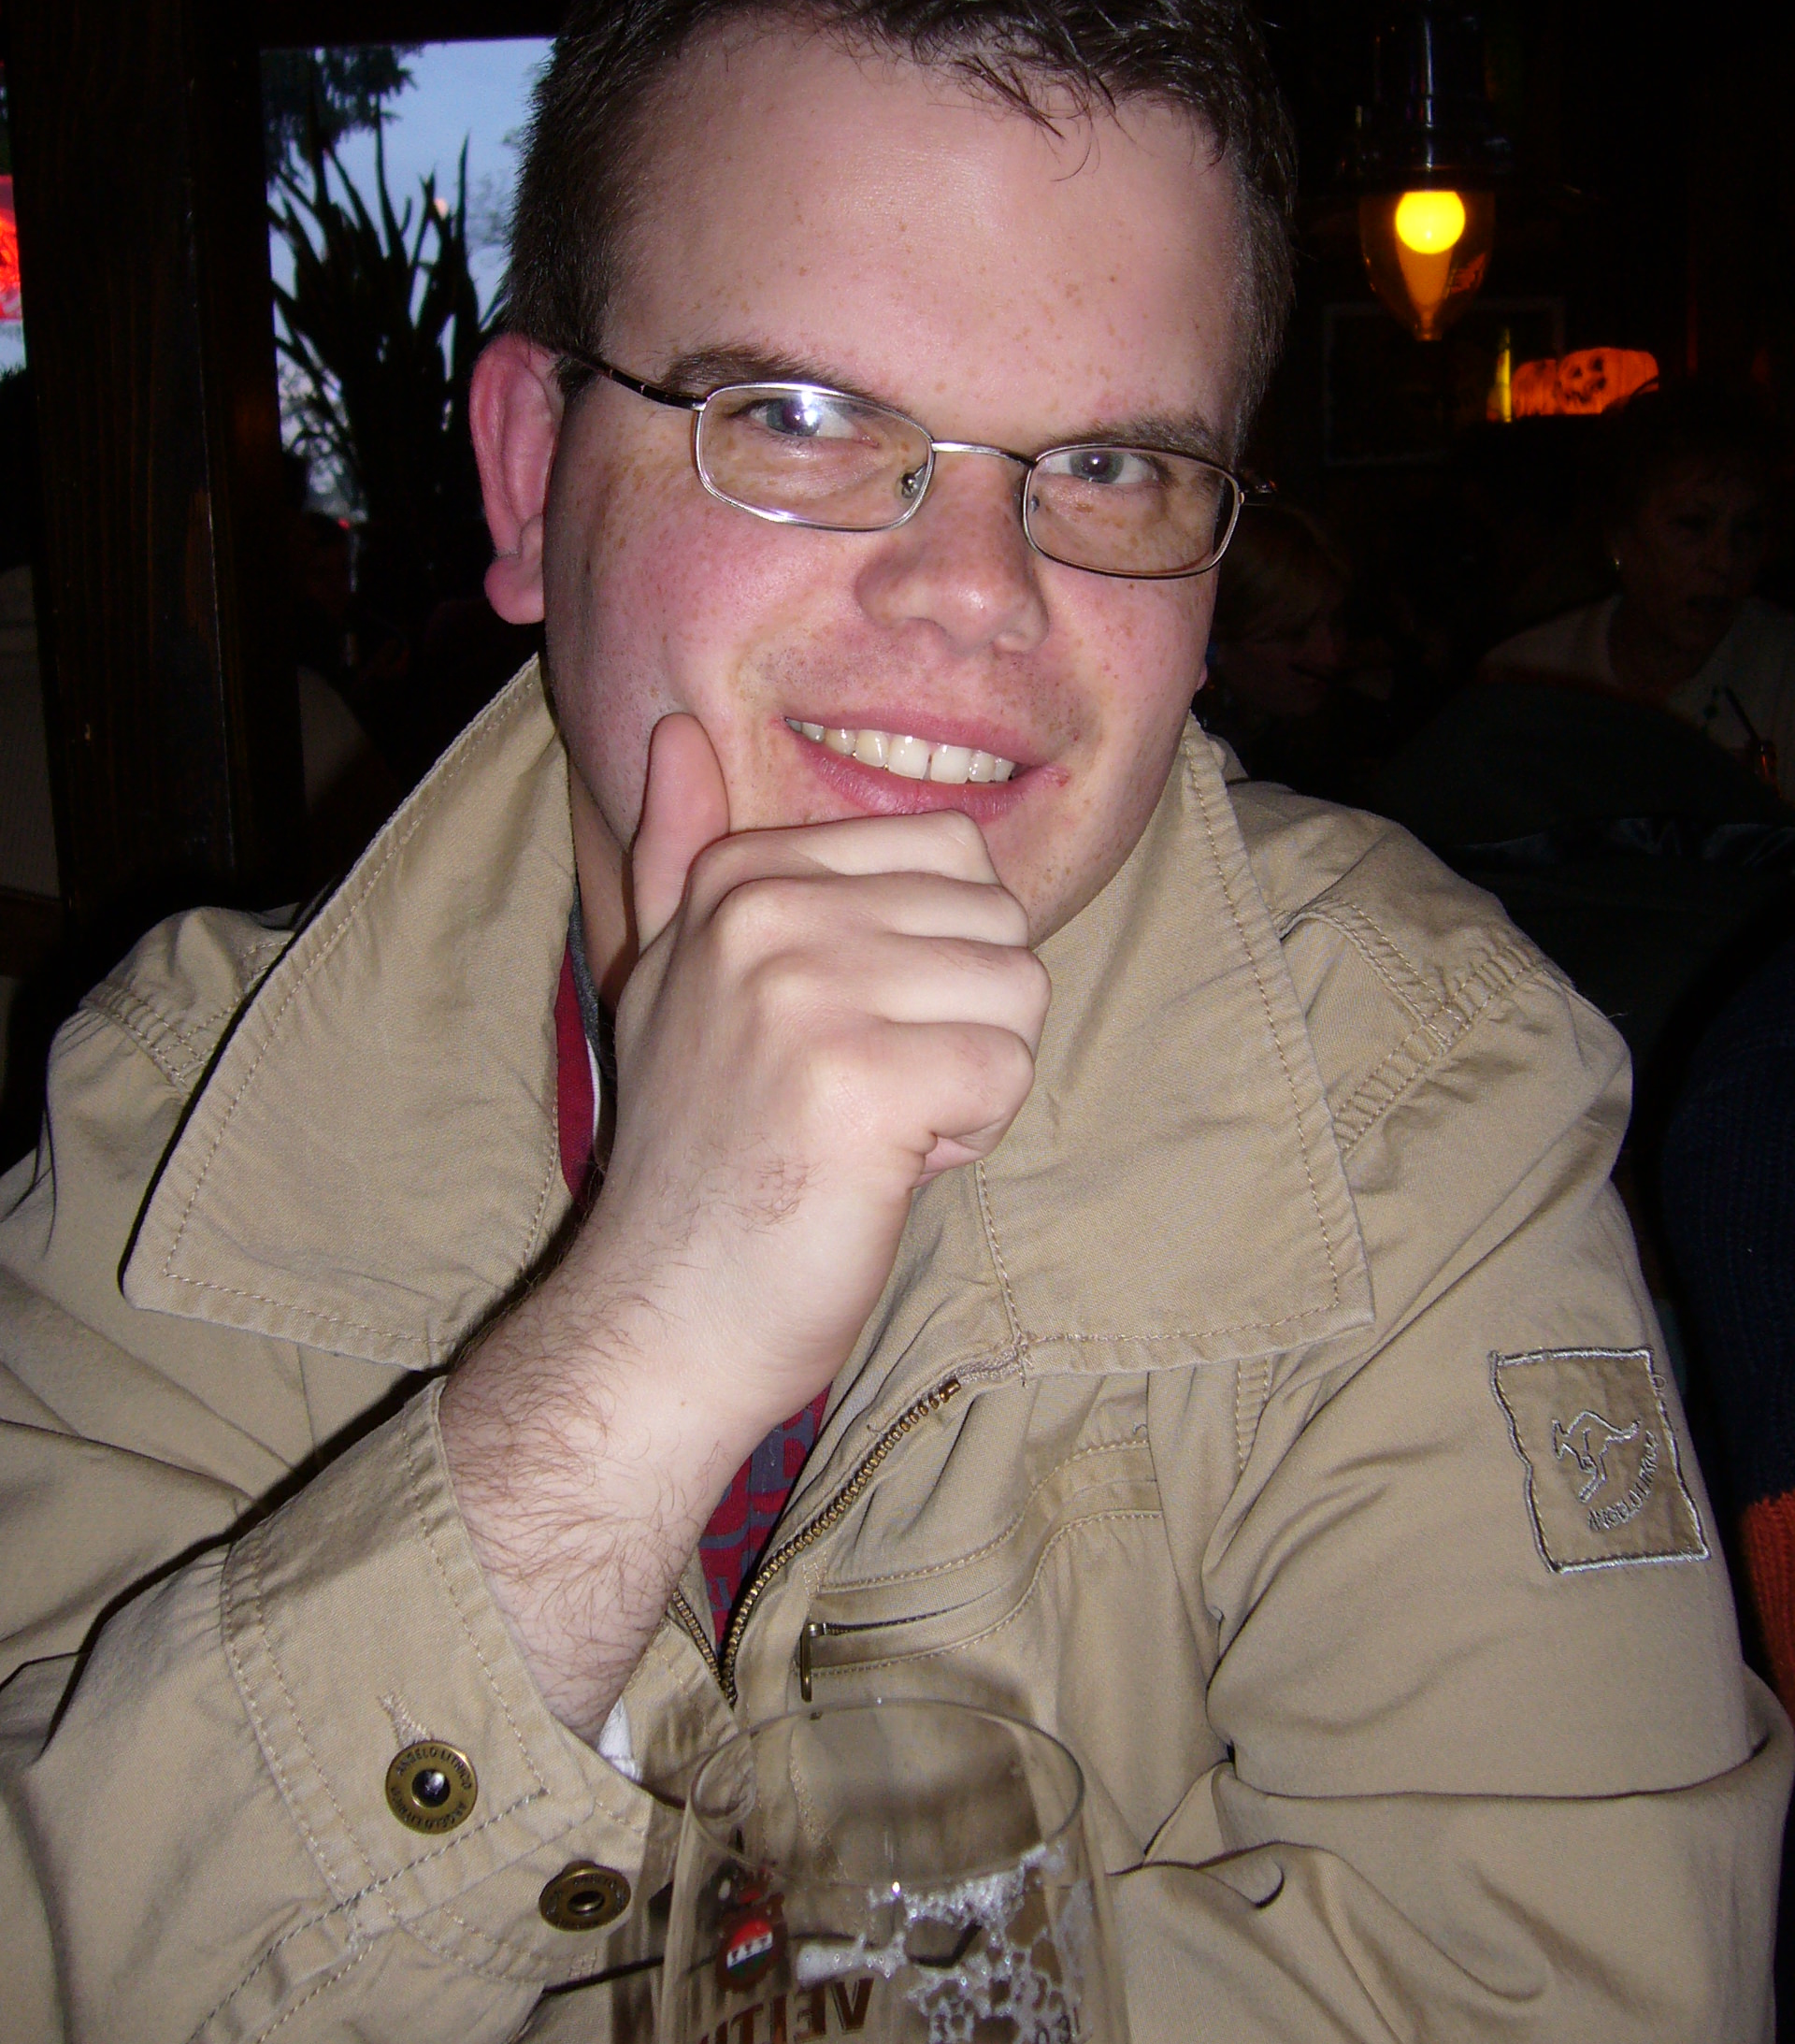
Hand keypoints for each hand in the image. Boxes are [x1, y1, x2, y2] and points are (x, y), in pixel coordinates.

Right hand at [442, 713, 1048, 1733]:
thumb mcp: (667, 982)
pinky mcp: (858, 1080)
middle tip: (862, 1093)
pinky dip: (970, 1136)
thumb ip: (683, 857)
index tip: (842, 1032)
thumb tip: (674, 730)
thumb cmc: (698, 1155)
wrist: (663, 1312)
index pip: (950, 853)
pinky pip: (1010, 1070)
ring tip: (873, 1129)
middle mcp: (766, 914)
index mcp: (739, 878)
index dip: (928, 957)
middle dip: (961, 1020)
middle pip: (997, 921)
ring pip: (1017, 993)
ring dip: (971, 1079)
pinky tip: (885, 1168)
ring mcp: (807, 991)